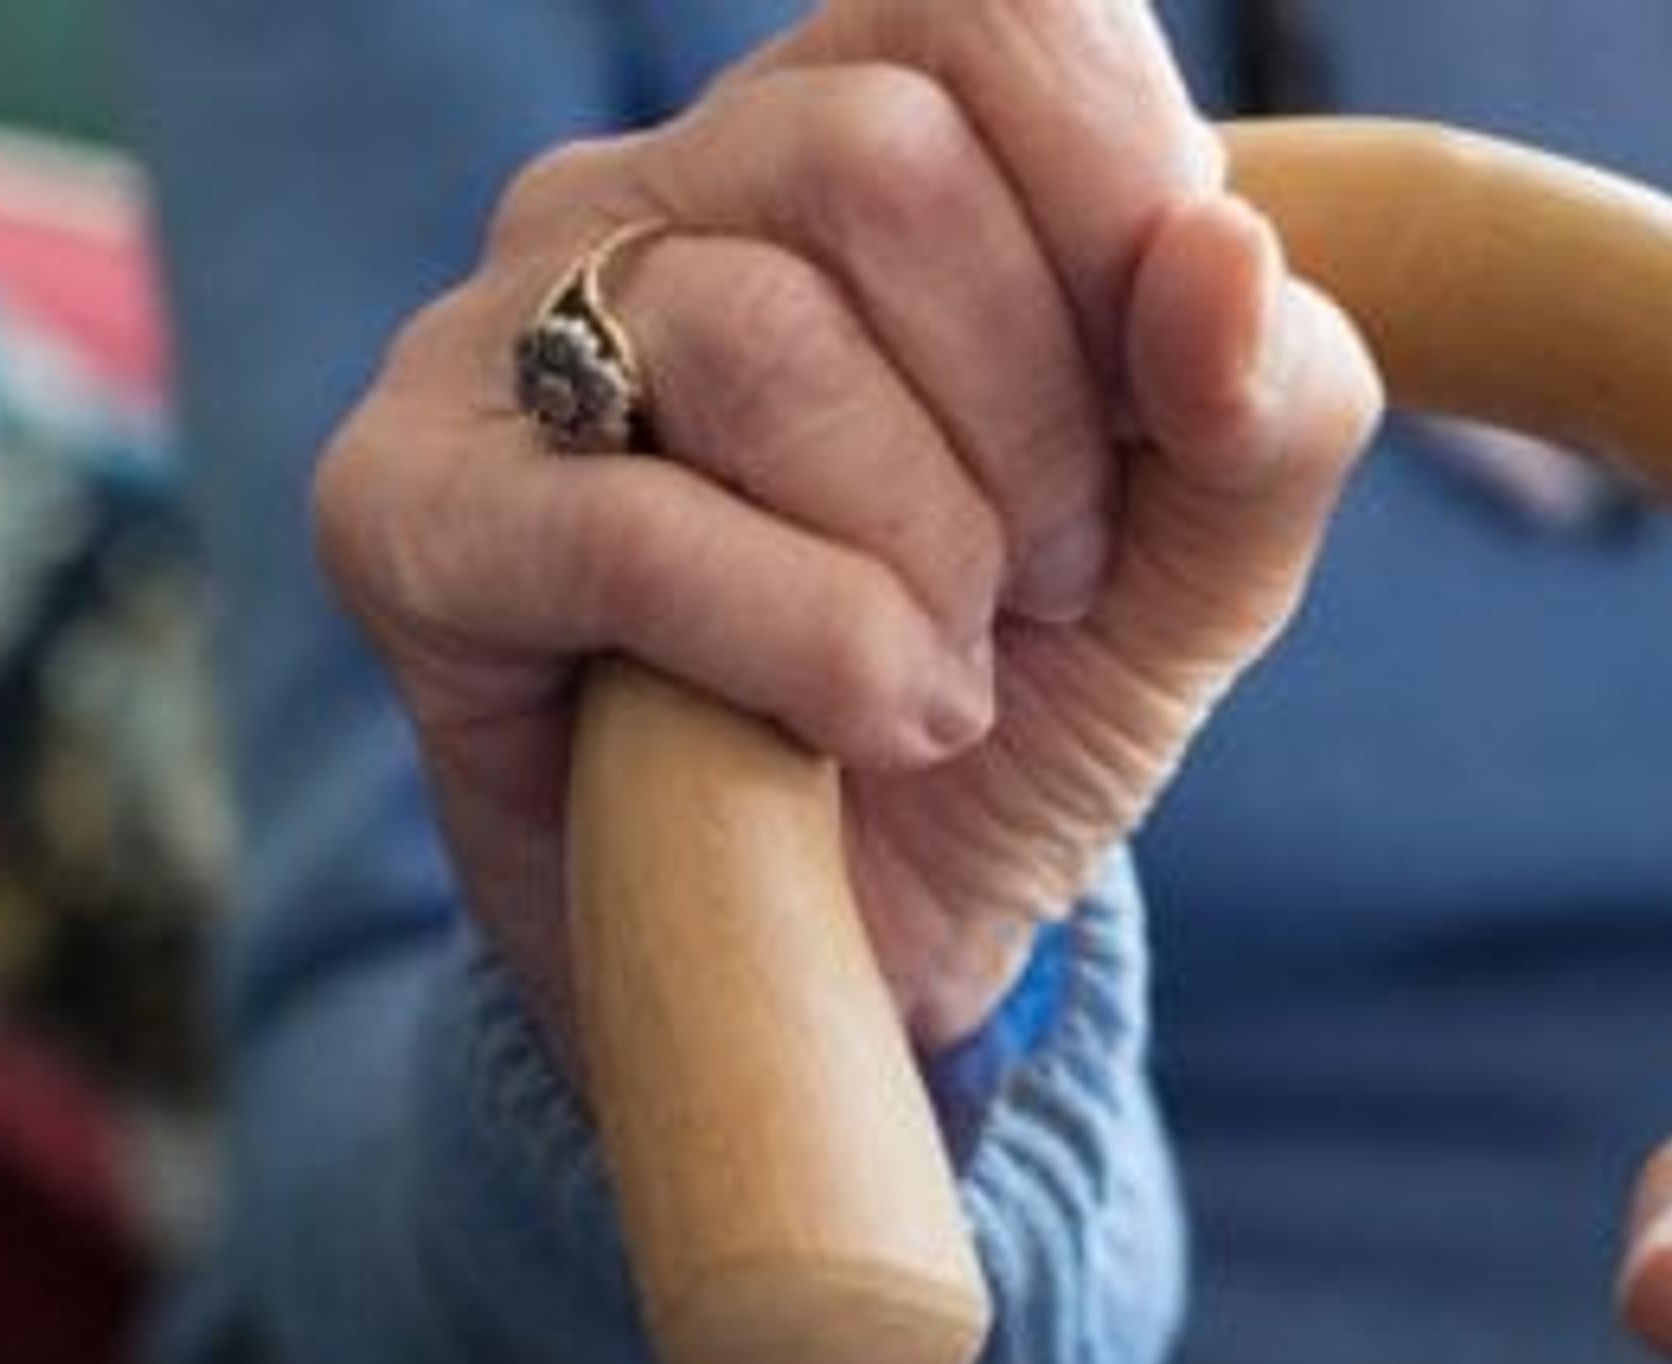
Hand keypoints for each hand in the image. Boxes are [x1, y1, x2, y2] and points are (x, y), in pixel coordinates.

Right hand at [314, 0, 1381, 1049]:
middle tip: (1042, 578)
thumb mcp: (1196, 567)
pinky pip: (635, 527)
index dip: (1120, 180)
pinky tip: (869, 727)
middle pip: (879, 154)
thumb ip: (1266, 407)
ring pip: (759, 331)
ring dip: (922, 551)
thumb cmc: (998, 704)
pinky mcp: (405, 510)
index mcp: (842, 130)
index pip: (990, 4)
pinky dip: (812, 648)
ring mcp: (499, 334)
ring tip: (942, 672)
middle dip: (1033, 411)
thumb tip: (1219, 260)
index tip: (1167, 389)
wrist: (838, 959)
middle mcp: (648, 187)